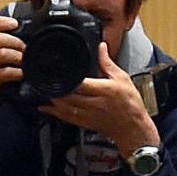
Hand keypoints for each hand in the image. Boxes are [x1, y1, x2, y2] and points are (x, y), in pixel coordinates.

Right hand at [0, 14, 23, 128]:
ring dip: (18, 56)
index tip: (15, 24)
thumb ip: (7, 44)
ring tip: (25, 62)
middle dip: (16, 42)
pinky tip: (21, 74)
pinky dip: (16, 72)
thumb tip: (29, 36)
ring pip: (2, 53)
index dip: (1, 21)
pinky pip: (4, 72)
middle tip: (26, 49)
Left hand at [39, 44, 159, 150]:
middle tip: (46, 79)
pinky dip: (54, 112)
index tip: (57, 72)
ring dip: (52, 100)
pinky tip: (46, 107)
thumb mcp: (122, 78)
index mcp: (104, 90)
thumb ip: (108, 63)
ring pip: (64, 108)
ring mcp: (88, 115)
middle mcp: (94, 103)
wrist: (133, 127)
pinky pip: (66, 118)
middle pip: (69, 96)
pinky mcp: (85, 123)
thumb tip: (101, 47)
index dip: (67, 78)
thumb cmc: (130, 104)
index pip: (80, 84)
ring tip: (43, 91)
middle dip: (56, 89)